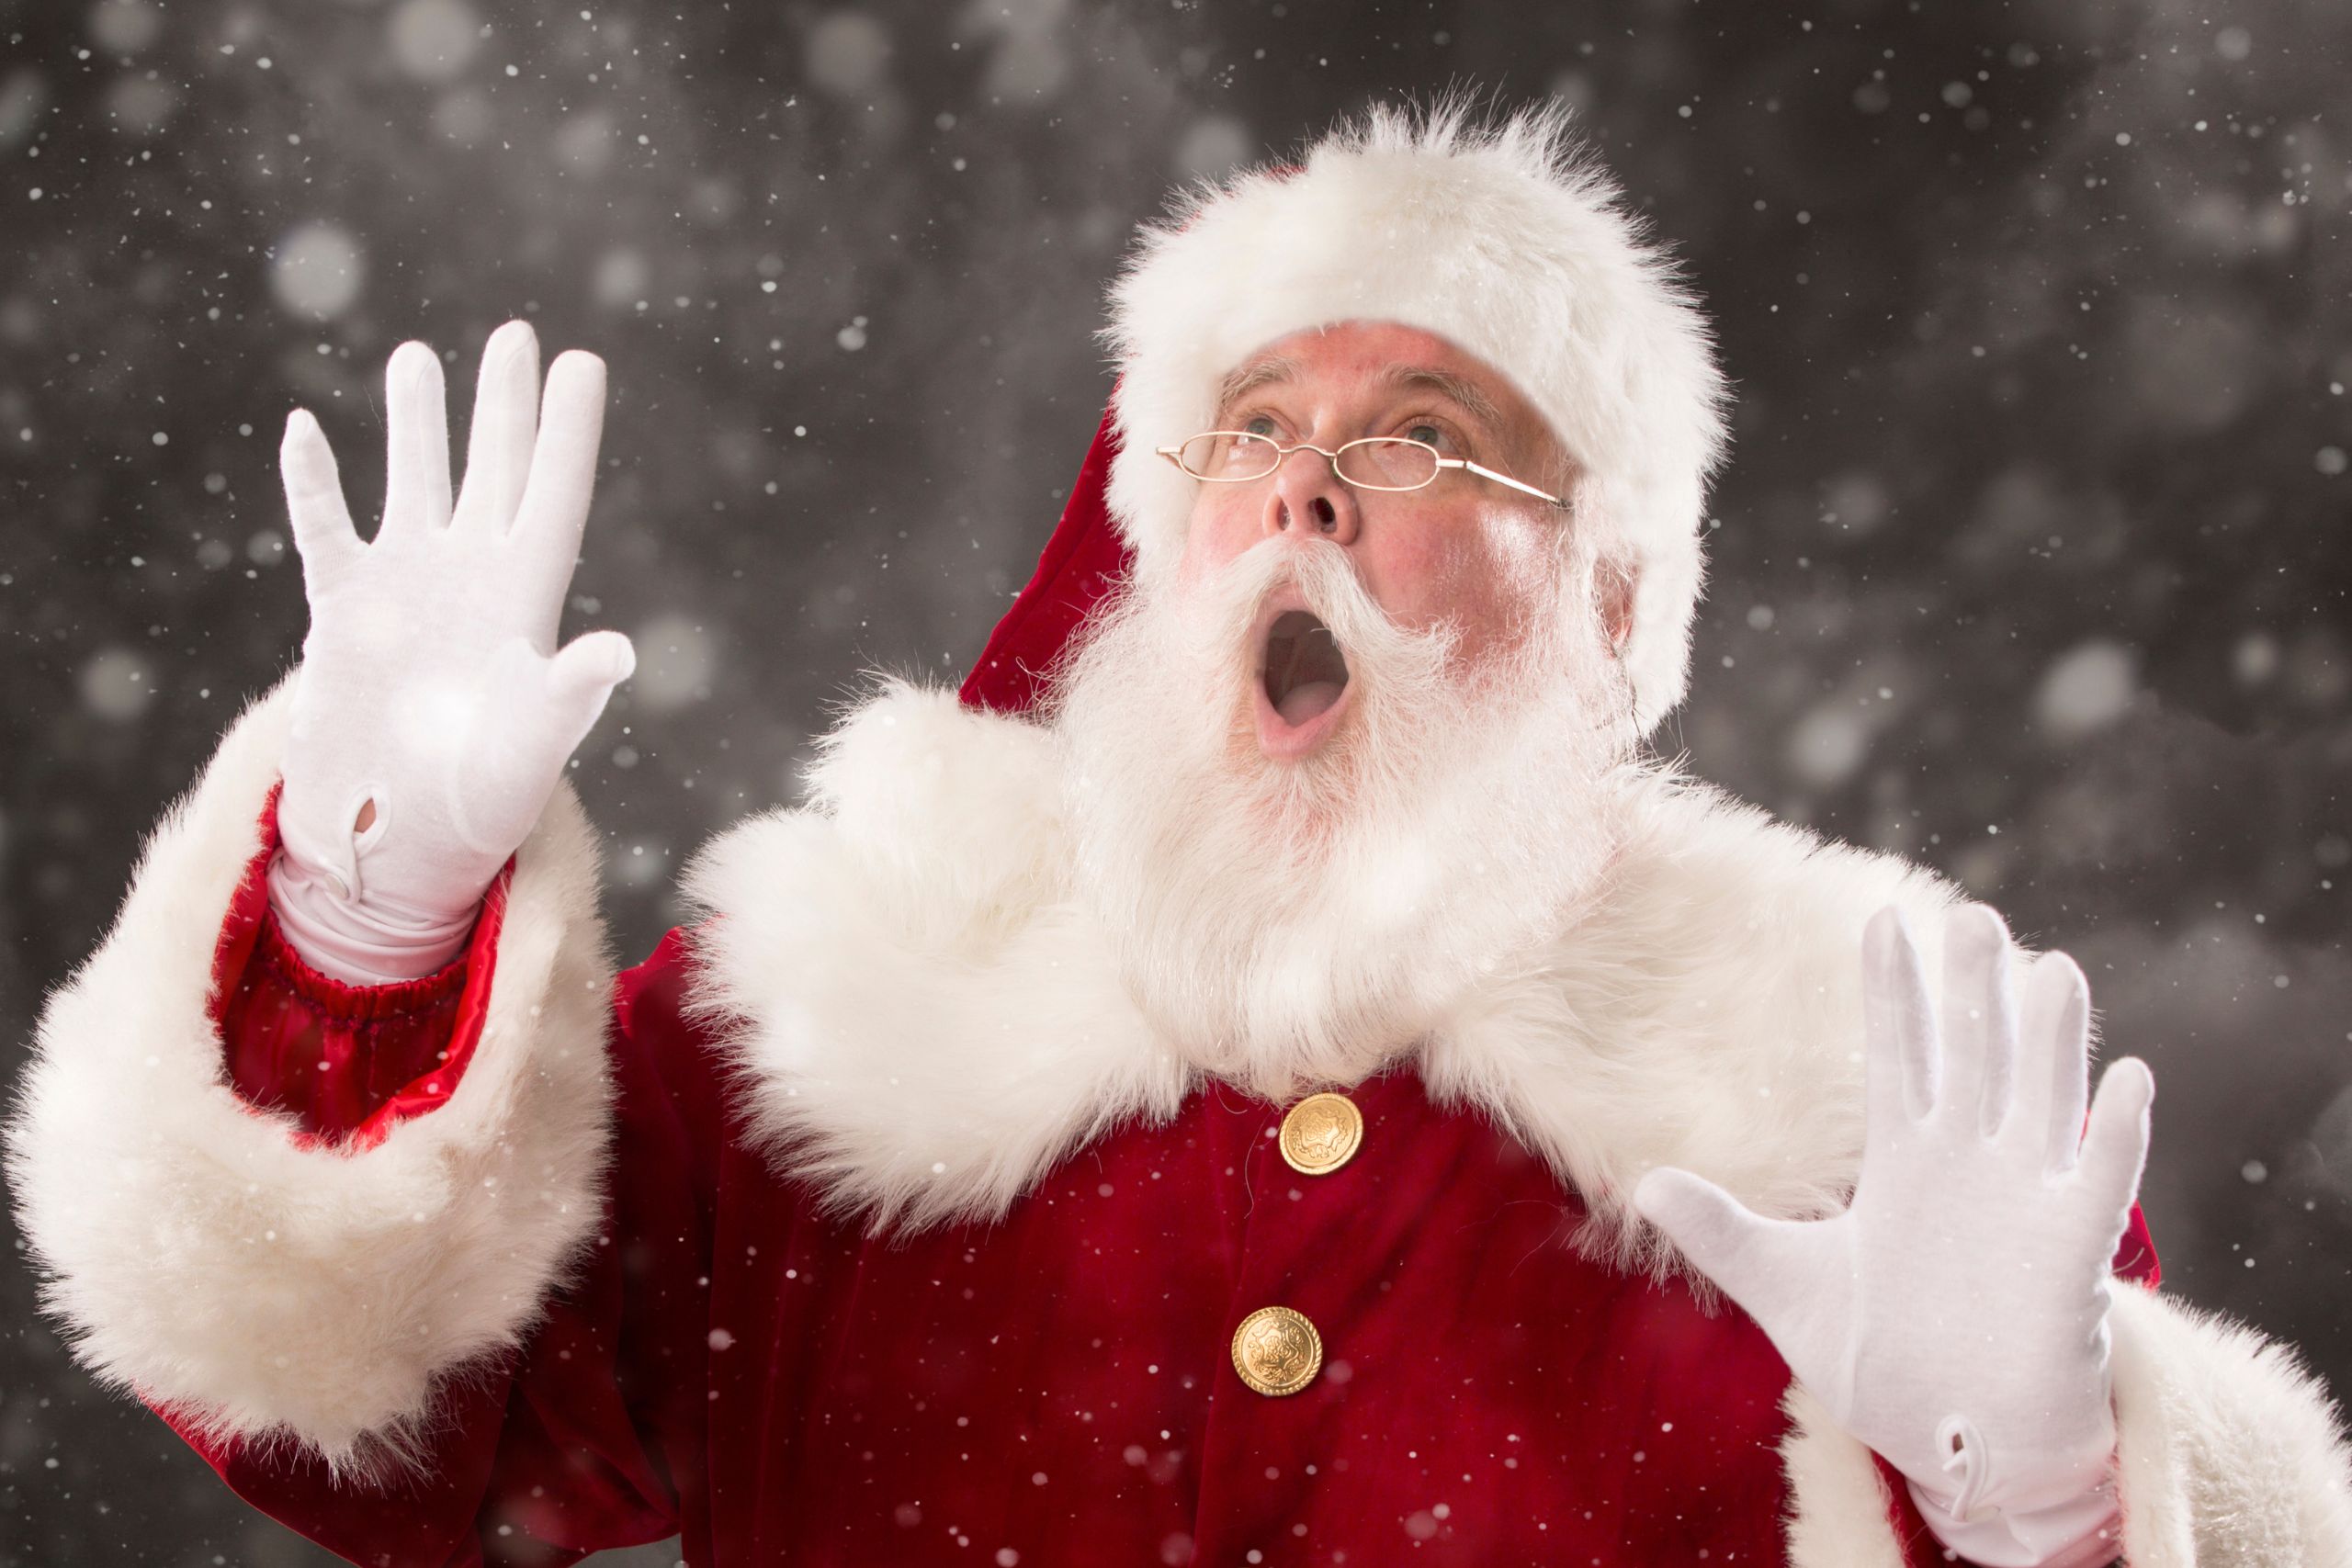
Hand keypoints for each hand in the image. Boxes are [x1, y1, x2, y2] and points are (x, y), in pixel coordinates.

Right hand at [275, 322, 634, 920]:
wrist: (401, 841)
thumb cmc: (482, 804)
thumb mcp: (533, 748)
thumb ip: (568, 693)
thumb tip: (616, 651)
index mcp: (528, 602)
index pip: (554, 495)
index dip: (566, 430)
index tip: (580, 360)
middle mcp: (472, 581)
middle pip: (494, 472)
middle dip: (502, 406)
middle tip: (514, 333)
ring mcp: (407, 590)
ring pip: (415, 484)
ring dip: (416, 426)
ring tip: (417, 357)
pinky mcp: (344, 612)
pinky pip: (327, 531)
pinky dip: (312, 484)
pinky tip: (301, 430)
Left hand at [1633, 904, 2153, 1521]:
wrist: (1946, 1446)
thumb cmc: (1879, 1363)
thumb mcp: (1784, 1288)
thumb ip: (1722, 1231)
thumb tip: (1642, 1184)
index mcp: (1905, 1164)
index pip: (1900, 1057)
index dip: (1896, 991)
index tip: (1883, 919)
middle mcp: (1969, 1167)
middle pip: (1974, 1058)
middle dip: (1975, 990)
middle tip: (1975, 914)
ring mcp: (2025, 1205)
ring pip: (2040, 1102)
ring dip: (2050, 1040)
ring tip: (2052, 967)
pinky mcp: (2070, 1260)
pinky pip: (2099, 1185)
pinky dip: (2114, 1134)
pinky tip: (2129, 1078)